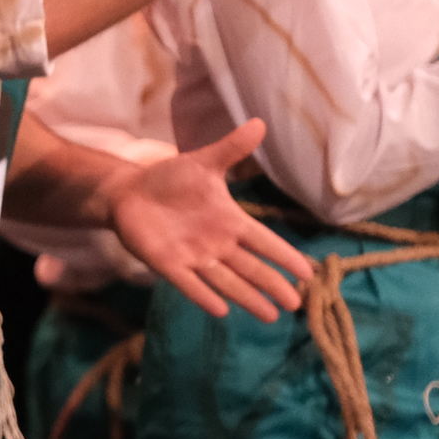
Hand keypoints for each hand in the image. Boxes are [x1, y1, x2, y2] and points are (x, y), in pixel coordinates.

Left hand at [105, 119, 314, 320]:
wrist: (129, 191)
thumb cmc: (169, 179)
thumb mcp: (203, 162)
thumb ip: (231, 149)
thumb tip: (259, 122)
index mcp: (229, 220)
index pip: (264, 241)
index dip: (284, 255)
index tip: (310, 272)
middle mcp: (216, 243)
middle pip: (250, 268)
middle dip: (272, 284)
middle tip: (296, 304)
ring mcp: (193, 256)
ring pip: (226, 281)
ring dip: (248, 297)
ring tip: (270, 316)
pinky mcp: (167, 263)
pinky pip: (189, 283)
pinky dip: (203, 295)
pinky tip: (221, 310)